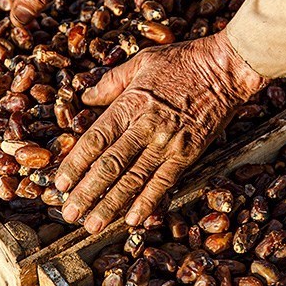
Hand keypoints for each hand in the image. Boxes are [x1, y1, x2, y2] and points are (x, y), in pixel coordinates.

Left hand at [54, 30, 267, 233]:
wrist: (225, 67)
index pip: (95, 140)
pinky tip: (133, 219)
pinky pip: (164, 182)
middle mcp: (146, 126)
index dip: (75, 164)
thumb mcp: (141, 62)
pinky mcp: (188, 153)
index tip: (59, 182)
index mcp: (130, 104)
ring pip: (133, 180)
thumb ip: (110, 82)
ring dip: (111, 205)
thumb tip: (85, 97)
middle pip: (110, 165)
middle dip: (87, 192)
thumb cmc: (182, 61)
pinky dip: (148, 202)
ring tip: (93, 225)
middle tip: (70, 213)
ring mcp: (168, 142)